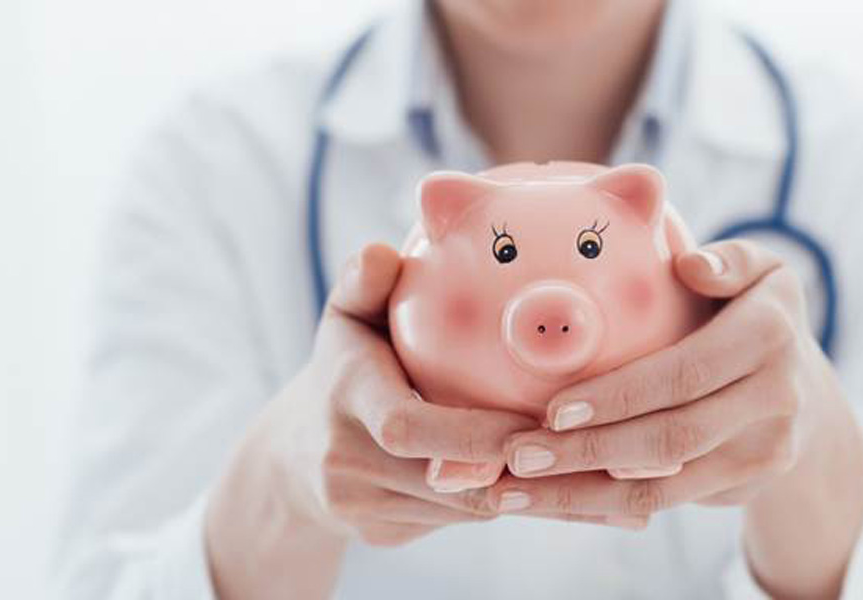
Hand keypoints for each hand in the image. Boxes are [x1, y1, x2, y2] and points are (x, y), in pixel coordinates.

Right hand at [206, 244, 536, 598]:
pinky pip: (453, 522)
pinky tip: (533, 476)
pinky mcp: (380, 535)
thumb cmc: (343, 368)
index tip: (530, 419)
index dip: (472, 433)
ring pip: (459, 508)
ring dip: (513, 485)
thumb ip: (363, 282)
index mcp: (344, 397)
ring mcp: (361, 507)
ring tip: (566, 457)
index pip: (404, 426)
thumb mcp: (346, 319)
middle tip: (569, 442)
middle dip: (511, 466)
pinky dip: (493, 499)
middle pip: (443, 478)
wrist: (293, 457)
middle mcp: (345, 460)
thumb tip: (382, 252)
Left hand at [484, 240, 862, 595]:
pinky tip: (550, 500)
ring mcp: (765, 451)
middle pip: (672, 437)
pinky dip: (602, 505)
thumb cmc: (751, 311)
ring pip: (663, 485)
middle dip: (587, 452)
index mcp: (769, 334)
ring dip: (581, 492)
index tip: (553, 409)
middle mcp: (776, 397)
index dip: (620, 396)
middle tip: (518, 454)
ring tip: (513, 490)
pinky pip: (664, 503)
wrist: (805, 390)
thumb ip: (728, 259)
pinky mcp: (743, 487)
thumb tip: (691, 265)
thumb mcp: (759, 270)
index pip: (685, 372)